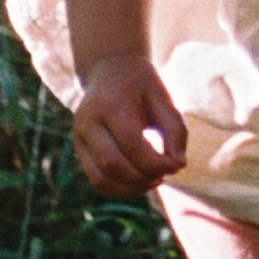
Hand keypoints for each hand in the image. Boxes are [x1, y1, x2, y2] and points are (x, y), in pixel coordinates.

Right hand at [73, 54, 188, 196]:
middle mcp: (88, 121)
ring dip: (131, 188)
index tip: (176, 166)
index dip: (155, 162)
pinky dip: (120, 189)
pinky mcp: (79, 150)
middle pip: (112, 164)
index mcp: (111, 103)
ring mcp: (79, 137)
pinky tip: (141, 182)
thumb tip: (178, 166)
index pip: (131, 143)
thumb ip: (175, 129)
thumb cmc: (141, 85)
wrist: (109, 69)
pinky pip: (97, 180)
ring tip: (155, 181)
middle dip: (143, 177)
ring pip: (101, 179)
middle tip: (166, 174)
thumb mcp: (162, 97)